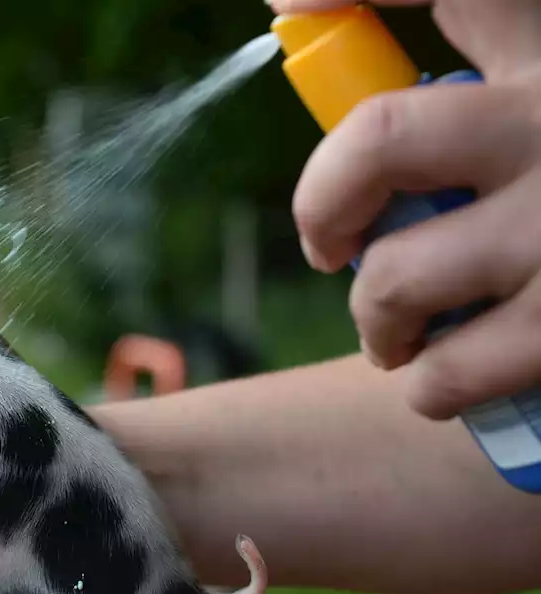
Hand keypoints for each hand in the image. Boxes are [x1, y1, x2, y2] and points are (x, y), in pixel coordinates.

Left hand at [271, 0, 540, 419]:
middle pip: (378, 138)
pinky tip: (445, 376)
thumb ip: (472, 24)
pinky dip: (431, 384)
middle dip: (324, 204)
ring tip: (397, 332)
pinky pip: (452, 368)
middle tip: (333, 246)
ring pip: (396, 275)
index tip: (292, 0)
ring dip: (376, 319)